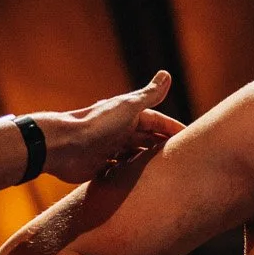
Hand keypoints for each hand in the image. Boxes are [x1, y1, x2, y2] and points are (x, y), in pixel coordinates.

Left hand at [34, 72, 186, 184]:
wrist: (64, 146)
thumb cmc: (98, 125)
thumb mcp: (128, 107)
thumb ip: (149, 94)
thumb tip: (167, 73)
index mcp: (128, 115)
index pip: (156, 121)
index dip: (172, 128)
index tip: (189, 138)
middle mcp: (119, 131)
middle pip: (147, 138)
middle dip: (162, 145)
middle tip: (182, 157)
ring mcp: (110, 148)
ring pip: (135, 154)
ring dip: (147, 160)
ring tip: (166, 171)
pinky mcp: (100, 166)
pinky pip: (120, 170)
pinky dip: (130, 173)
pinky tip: (141, 181)